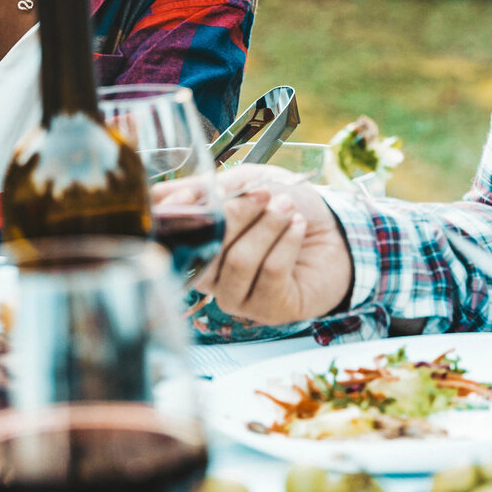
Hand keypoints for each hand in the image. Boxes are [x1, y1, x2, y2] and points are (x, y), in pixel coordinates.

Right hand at [173, 166, 351, 325]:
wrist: (334, 228)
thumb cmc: (284, 204)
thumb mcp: (243, 182)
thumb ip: (204, 189)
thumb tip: (158, 195)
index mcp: (196, 246)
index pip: (172, 238)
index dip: (177, 217)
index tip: (192, 193)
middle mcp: (211, 277)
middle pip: (207, 248)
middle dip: (237, 214)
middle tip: (263, 193)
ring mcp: (237, 297)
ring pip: (238, 261)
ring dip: (267, 228)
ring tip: (287, 208)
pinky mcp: (268, 309)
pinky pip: (270, 272)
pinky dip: (287, 242)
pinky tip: (298, 228)